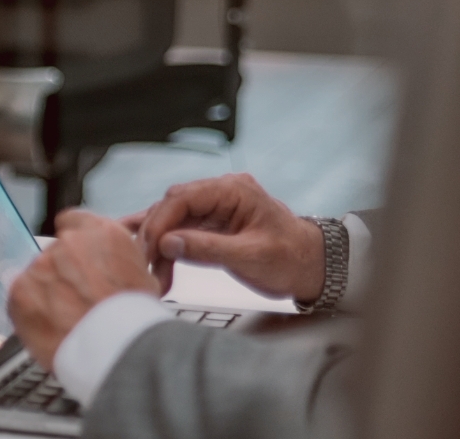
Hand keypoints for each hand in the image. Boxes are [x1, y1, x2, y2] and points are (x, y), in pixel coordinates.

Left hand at [8, 210, 157, 371]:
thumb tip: (108, 268)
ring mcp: (42, 264)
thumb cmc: (136, 321)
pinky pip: (20, 298)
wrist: (120, 350)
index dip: (75, 246)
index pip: (75, 222)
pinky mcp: (20, 289)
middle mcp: (69, 242)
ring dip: (46, 294)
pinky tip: (50, 327)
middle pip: (55, 253)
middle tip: (75, 301)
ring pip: (37, 276)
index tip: (75, 261)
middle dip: (62, 274)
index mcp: (103, 234)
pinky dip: (30, 314)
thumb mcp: (143, 278)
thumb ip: (117, 262)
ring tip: (66, 320)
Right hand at [124, 173, 323, 301]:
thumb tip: (168, 243)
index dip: (160, 222)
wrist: (315, 267)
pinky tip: (148, 254)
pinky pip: (181, 230)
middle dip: (154, 235)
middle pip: (172, 206)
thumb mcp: (251, 256)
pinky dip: (167, 245)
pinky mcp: (212, 224)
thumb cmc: (293, 258)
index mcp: (233, 191)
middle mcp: (221, 193)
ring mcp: (215, 208)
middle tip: (144, 262)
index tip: (150, 248)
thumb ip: (207, 249)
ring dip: (159, 244)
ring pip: (172, 219)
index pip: (182, 198)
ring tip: (148, 269)